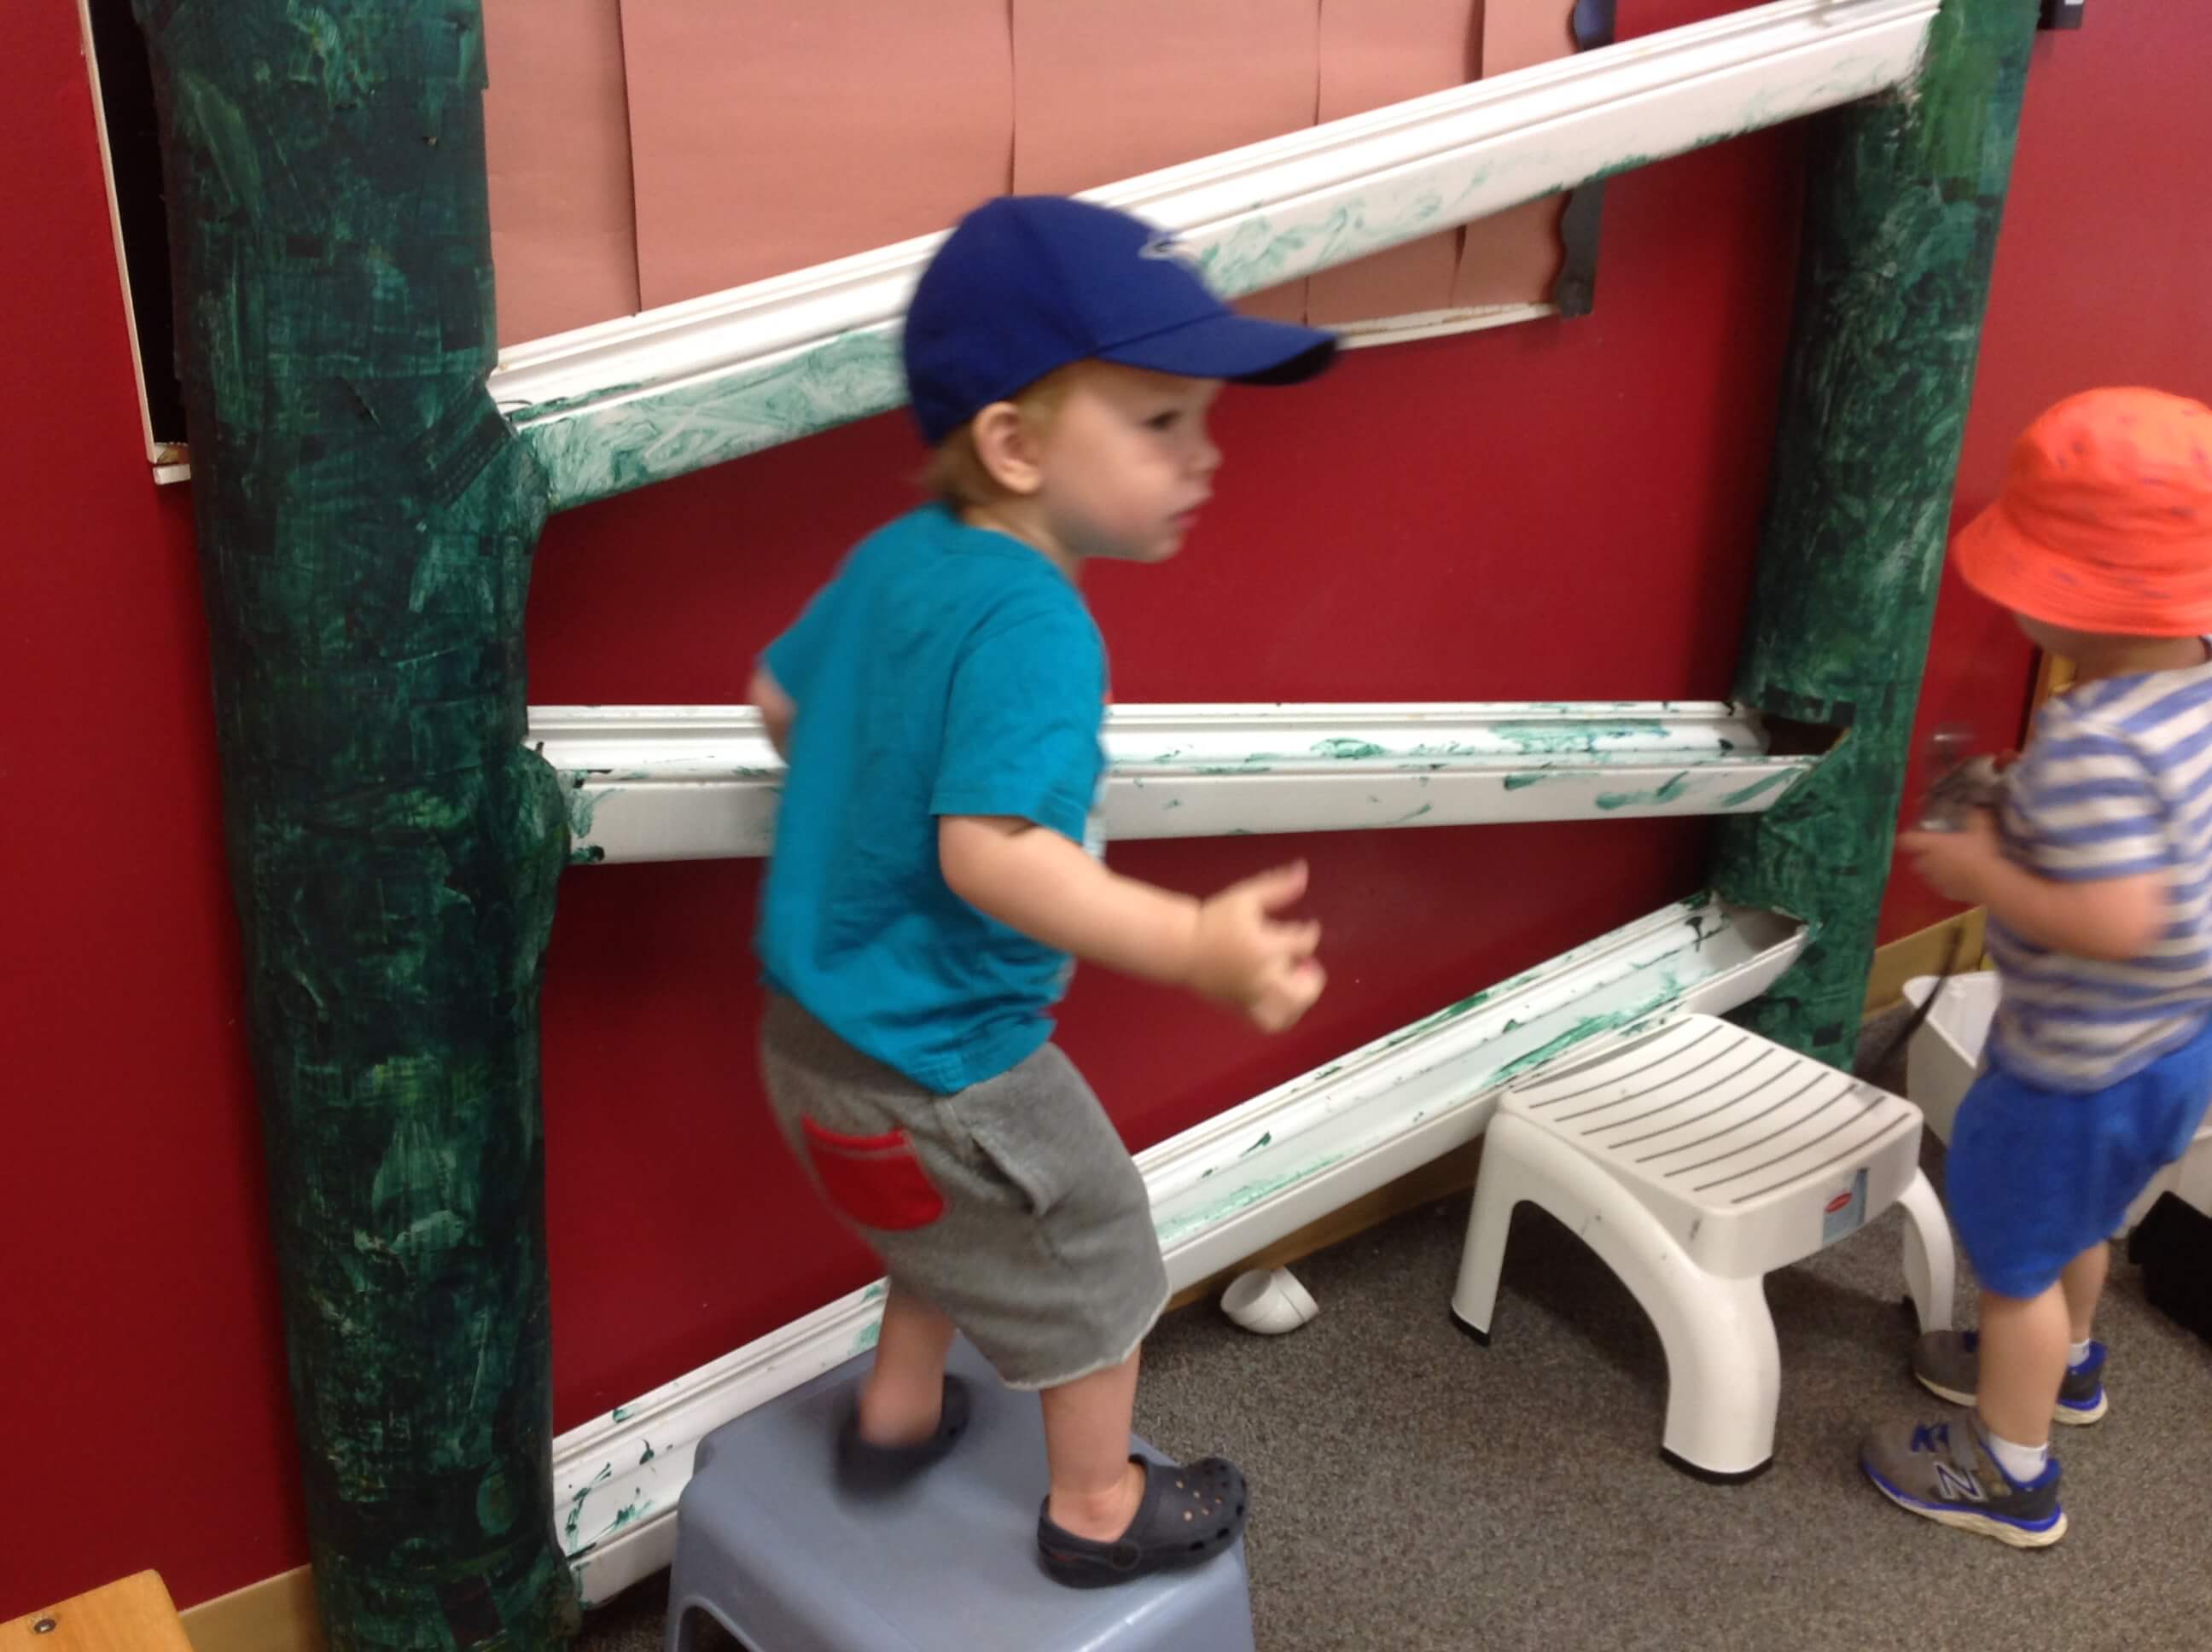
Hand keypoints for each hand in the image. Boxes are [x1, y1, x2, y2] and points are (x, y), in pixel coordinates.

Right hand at [1185, 861, 1326, 1031]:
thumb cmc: (1213, 920)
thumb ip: (1278, 887)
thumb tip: (1304, 872)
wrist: (1183, 946)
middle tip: (1305, 964)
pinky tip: (1281, 1003)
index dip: (1310, 933)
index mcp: (1265, 946)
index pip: (1305, 943)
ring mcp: (1252, 997)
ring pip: (1290, 1011)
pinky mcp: (1242, 1009)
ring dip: (1301, 999)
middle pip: (1305, 988)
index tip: (1307, 928)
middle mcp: (1262, 977)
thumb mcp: (1246, 896)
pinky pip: (1270, 1024)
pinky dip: (1283, 1017)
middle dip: (1313, 977)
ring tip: (1295, 984)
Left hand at [1898, 808, 2003, 901]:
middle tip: (1936, 851)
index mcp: (1931, 844)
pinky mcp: (1944, 892)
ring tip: (1948, 866)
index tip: (1914, 834)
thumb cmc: (1979, 852)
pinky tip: (1959, 879)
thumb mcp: (1981, 829)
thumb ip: (1975, 816)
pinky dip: (1945, 882)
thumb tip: (1976, 807)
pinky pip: (1940, 886)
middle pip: (1915, 859)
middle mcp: (1927, 862)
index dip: (1908, 836)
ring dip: (1933, 870)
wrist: (1987, 881)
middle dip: (1922, 856)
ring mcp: (1934, 879)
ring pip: (1926, 874)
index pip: (1907, 839)